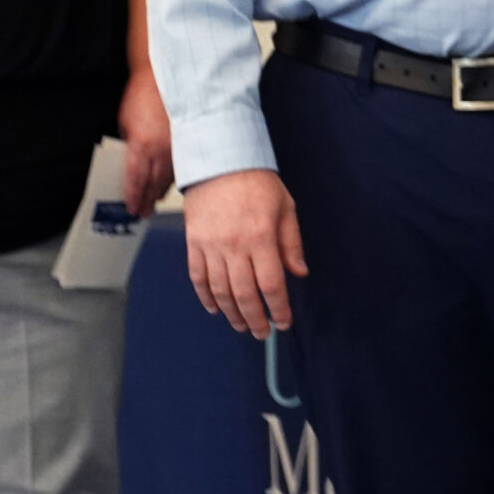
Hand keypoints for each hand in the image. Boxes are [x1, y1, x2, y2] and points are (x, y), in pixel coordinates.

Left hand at [117, 69, 174, 217]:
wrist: (169, 77)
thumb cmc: (144, 95)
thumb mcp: (125, 123)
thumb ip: (128, 145)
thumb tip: (130, 162)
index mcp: (142, 146)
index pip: (136, 180)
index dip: (133, 197)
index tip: (131, 207)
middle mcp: (163, 151)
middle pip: (154, 185)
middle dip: (148, 200)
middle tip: (143, 212)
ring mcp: (179, 148)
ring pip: (170, 178)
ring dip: (161, 191)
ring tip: (155, 200)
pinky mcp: (190, 143)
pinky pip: (182, 166)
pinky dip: (175, 177)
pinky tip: (170, 183)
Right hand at [183, 168, 307, 336]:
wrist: (220, 161)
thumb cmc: (258, 183)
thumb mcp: (285, 208)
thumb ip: (292, 243)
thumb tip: (299, 273)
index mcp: (261, 237)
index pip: (271, 284)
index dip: (278, 308)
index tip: (283, 323)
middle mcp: (235, 246)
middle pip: (245, 294)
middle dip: (255, 319)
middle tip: (261, 333)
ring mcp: (211, 246)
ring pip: (220, 290)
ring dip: (232, 313)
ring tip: (242, 325)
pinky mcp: (194, 243)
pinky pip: (198, 277)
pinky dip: (206, 297)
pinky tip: (216, 309)